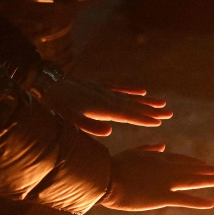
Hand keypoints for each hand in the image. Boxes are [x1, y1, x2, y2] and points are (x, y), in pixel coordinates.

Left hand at [43, 79, 172, 135]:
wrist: (44, 83)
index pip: (126, 115)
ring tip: (163, 104)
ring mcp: (102, 91)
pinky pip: (118, 88)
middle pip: (133, 105)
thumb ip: (88, 126)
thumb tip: (109, 131)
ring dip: (146, 102)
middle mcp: (105, 97)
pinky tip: (142, 91)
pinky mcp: (97, 86)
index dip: (143, 119)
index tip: (159, 122)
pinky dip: (131, 90)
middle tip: (170, 113)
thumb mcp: (67, 120)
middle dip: (152, 110)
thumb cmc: (55, 106)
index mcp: (101, 108)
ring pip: (129, 97)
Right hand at [101, 147, 213, 210]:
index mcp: (158, 157)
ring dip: (211, 180)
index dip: (195, 162)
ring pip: (194, 180)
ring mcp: (166, 182)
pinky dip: (199, 201)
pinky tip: (211, 203)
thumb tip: (162, 145)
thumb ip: (148, 149)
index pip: (181, 159)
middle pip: (193, 169)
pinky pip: (185, 199)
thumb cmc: (114, 165)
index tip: (206, 164)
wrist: (106, 178)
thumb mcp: (132, 153)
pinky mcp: (162, 196)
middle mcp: (166, 168)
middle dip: (210, 170)